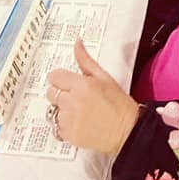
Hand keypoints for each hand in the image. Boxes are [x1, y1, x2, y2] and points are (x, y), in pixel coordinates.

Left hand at [46, 40, 139, 155]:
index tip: (65, 81)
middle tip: (74, 96)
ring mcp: (70, 119)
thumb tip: (77, 44)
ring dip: (62, 110)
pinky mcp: (69, 135)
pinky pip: (56, 126)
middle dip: (60, 93)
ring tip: (78, 110)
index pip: (54, 76)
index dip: (60, 78)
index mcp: (81, 85)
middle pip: (51, 92)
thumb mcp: (104, 77)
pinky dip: (64, 125)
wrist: (127, 131)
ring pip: (53, 110)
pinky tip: (78, 122)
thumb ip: (85, 60)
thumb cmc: (119, 105)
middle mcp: (73, 102)